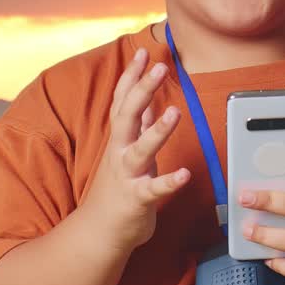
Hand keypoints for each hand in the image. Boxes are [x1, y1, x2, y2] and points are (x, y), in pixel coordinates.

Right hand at [79, 47, 189, 253]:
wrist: (99, 232)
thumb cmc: (117, 189)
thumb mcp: (126, 151)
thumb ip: (137, 126)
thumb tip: (148, 99)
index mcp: (119, 139)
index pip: (123, 101)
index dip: (131, 76)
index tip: (142, 52)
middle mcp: (119, 153)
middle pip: (128, 115)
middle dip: (142, 90)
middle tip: (159, 66)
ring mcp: (127, 176)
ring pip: (140, 150)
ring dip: (157, 131)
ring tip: (174, 112)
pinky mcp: (137, 200)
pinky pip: (153, 190)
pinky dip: (169, 182)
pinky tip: (184, 174)